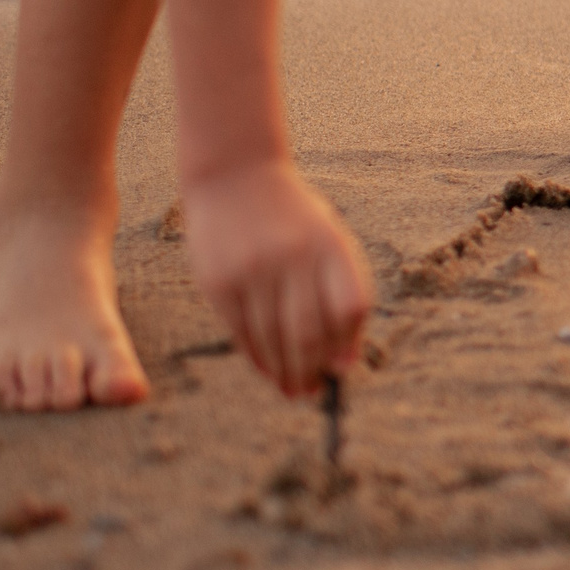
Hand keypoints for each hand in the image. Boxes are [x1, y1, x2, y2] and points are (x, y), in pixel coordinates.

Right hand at [181, 159, 372, 397]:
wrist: (235, 176)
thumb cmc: (294, 221)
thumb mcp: (329, 240)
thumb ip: (344, 293)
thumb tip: (345, 364)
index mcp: (331, 245)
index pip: (351, 306)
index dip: (349, 343)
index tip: (343, 371)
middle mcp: (294, 257)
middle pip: (309, 332)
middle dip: (313, 371)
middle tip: (313, 393)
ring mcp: (253, 269)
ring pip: (273, 338)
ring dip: (285, 372)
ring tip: (292, 390)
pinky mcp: (218, 281)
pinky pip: (241, 332)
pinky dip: (257, 358)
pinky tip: (267, 370)